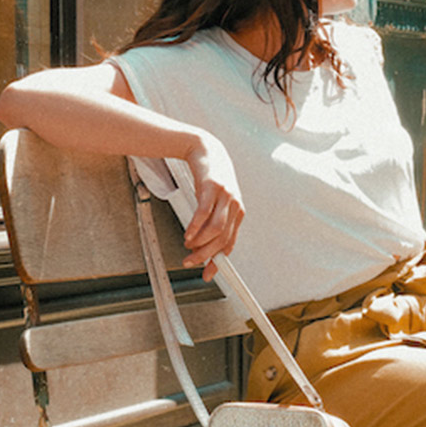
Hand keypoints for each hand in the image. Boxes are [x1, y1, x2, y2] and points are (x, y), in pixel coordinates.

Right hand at [180, 134, 244, 279]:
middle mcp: (234, 206)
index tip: (207, 275)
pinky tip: (188, 234)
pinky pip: (204, 212)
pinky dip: (195, 227)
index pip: (229, 244)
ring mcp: (225, 196)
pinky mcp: (212, 187)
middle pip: (222, 239)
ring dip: (200, 242)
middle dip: (205, 255)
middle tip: (190, 262)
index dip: (218, 262)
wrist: (207, 151)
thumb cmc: (210, 181)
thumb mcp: (216, 204)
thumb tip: (201, 248)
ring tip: (187, 246)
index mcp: (238, 214)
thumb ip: (213, 224)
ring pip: (215, 229)